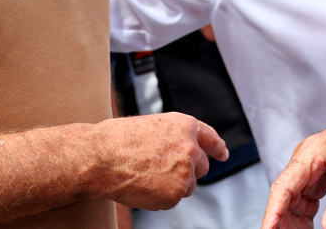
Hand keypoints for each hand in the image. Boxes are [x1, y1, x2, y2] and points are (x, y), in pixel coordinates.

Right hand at [91, 113, 227, 210]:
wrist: (102, 157)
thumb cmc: (119, 140)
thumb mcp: (153, 126)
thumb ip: (174, 137)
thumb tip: (181, 151)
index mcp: (185, 126)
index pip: (210, 138)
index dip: (217, 147)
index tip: (222, 154)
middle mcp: (190, 148)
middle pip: (202, 166)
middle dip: (189, 171)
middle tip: (164, 171)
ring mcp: (185, 172)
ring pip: (187, 186)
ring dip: (173, 185)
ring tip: (147, 175)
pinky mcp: (175, 193)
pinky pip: (173, 199)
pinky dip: (160, 197)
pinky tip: (143, 186)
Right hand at [262, 94, 325, 228]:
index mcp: (313, 153)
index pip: (284, 187)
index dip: (273, 213)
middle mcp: (306, 157)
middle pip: (285, 195)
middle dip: (283, 221)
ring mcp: (310, 165)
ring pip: (293, 198)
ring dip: (294, 220)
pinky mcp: (317, 171)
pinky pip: (305, 196)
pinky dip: (305, 214)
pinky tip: (308, 228)